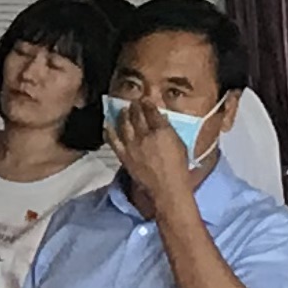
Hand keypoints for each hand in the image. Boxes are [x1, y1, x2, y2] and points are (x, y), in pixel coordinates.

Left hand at [108, 96, 197, 212]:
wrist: (167, 188)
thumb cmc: (179, 168)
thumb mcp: (180, 145)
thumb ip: (169, 131)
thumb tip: (162, 120)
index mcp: (162, 131)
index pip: (152, 111)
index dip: (147, 103)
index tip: (145, 99)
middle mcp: (145, 135)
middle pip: (137, 115)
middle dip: (135, 106)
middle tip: (133, 102)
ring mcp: (132, 145)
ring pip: (124, 124)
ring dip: (123, 115)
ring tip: (123, 110)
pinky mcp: (124, 156)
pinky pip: (113, 140)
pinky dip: (109, 131)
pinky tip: (107, 125)